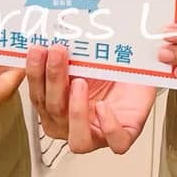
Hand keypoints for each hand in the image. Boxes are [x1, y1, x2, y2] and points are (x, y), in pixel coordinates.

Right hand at [25, 44, 155, 153]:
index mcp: (57, 107)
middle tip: (58, 52)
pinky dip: (109, 126)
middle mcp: (72, 125)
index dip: (34, 74)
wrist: (141, 70)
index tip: (37, 50)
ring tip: (80, 81)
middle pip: (54, 112)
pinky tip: (103, 106)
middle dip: (53, 80)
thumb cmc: (110, 69)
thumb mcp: (85, 58)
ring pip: (78, 140)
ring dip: (75, 110)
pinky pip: (115, 143)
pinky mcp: (124, 136)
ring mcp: (97, 134)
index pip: (38, 96)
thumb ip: (66, 55)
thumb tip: (49, 34)